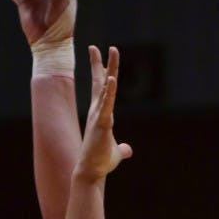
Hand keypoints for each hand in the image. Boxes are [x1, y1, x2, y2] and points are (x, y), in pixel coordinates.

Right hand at [74, 45, 131, 181]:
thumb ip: (122, 149)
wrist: (91, 172)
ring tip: (112, 51)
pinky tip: (112, 78)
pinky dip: (109, 91)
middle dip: (100, 63)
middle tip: (95, 47)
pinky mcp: (102, 123)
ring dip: (109, 68)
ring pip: (105, 87)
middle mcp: (98, 111)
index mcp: (101, 114)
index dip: (100, 71)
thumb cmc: (100, 162)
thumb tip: (128, 151)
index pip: (101, 89)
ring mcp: (99, 115)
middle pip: (100, 82)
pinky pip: (107, 104)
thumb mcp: (115, 153)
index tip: (98, 57)